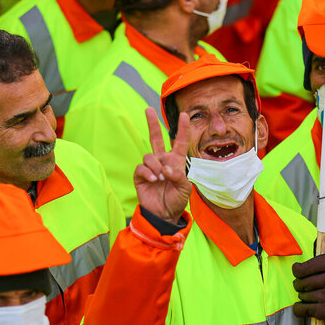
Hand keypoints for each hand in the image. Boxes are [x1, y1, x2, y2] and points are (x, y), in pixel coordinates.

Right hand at [134, 108, 191, 223]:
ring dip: (155, 166)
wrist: (164, 214)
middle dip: (152, 124)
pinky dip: (147, 172)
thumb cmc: (177, 200)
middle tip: (148, 110)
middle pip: (156, 138)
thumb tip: (166, 168)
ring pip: (149, 156)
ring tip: (160, 178)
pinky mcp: (140, 176)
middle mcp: (162, 161)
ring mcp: (151, 168)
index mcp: (176, 161)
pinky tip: (153, 180)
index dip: (182, 129)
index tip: (184, 115)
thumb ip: (178, 176)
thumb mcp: (184, 188)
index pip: (179, 142)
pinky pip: (141, 167)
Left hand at [292, 253, 324, 324]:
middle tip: (303, 285)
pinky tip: (303, 306)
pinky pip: (303, 309)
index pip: (305, 267)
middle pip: (303, 282)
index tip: (297, 270)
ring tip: (310, 294)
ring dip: (302, 296)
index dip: (297, 270)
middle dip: (299, 284)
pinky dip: (299, 309)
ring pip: (303, 295)